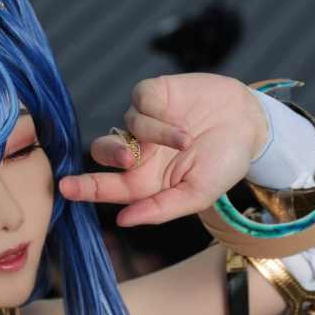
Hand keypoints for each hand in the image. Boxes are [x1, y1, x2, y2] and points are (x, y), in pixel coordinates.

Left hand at [59, 74, 268, 226]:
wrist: (250, 125)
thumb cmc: (224, 164)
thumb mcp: (197, 194)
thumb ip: (161, 209)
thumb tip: (124, 220)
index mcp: (144, 182)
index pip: (106, 186)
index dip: (84, 188)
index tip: (64, 188)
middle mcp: (139, 152)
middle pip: (102, 152)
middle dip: (109, 154)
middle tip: (129, 158)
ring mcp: (144, 121)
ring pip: (127, 126)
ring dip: (155, 133)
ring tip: (186, 140)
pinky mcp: (154, 94)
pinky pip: (141, 101)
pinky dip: (160, 114)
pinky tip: (183, 123)